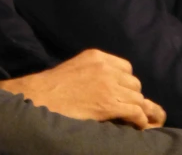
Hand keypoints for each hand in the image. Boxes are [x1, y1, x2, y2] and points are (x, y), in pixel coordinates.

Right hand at [0, 48, 165, 129]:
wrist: (42, 96)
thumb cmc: (55, 85)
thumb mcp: (76, 66)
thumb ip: (95, 68)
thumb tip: (110, 79)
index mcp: (97, 56)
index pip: (126, 67)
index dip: (125, 80)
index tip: (121, 90)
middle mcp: (106, 68)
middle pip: (134, 82)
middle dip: (131, 94)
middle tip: (124, 105)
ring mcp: (108, 86)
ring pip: (137, 97)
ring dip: (136, 108)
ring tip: (132, 117)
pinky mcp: (109, 105)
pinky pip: (135, 111)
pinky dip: (139, 120)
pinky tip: (136, 125)